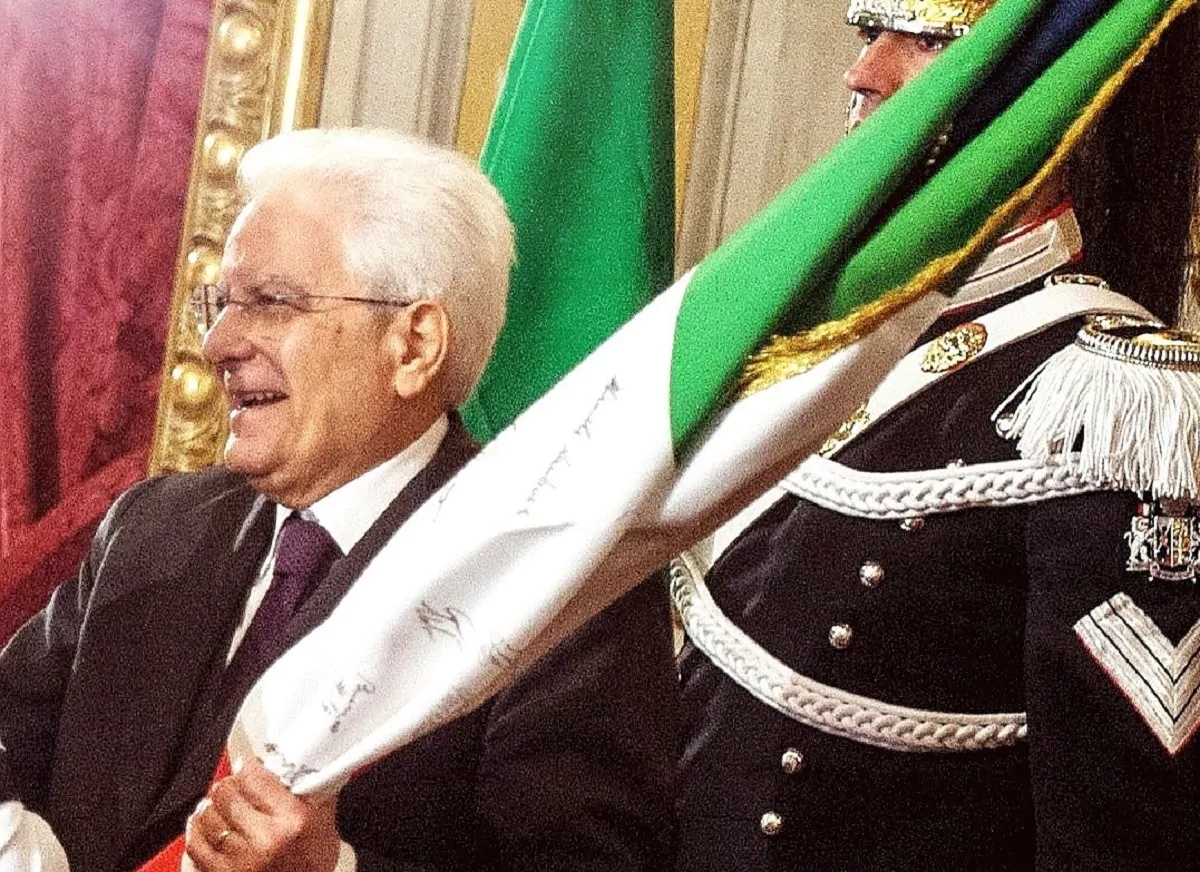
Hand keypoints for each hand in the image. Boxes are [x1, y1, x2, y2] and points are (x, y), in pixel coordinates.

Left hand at [185, 757, 340, 871]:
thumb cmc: (313, 866)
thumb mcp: (324, 826)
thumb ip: (314, 792)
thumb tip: (302, 763)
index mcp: (294, 821)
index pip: (255, 778)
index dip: (248, 767)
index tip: (248, 766)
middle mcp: (266, 840)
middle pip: (226, 794)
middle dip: (229, 786)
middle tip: (235, 786)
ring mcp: (241, 861)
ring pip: (207, 815)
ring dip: (211, 806)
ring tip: (220, 805)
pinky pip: (195, 844)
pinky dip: (197, 830)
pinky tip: (205, 823)